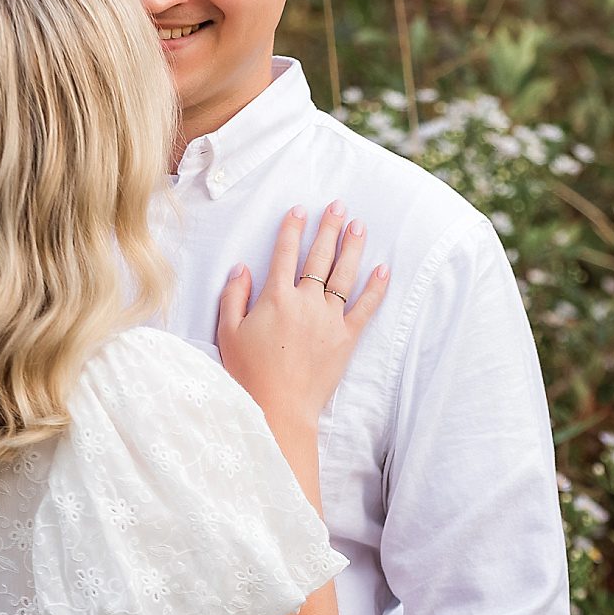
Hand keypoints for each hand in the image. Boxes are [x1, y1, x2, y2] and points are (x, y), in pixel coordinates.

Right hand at [217, 202, 387, 424]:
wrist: (279, 408)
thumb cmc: (249, 373)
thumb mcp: (229, 332)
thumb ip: (233, 296)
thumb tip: (242, 268)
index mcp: (275, 298)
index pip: (284, 253)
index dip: (292, 229)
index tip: (299, 210)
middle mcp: (305, 302)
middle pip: (319, 257)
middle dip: (328, 228)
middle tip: (338, 206)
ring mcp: (329, 319)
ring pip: (344, 275)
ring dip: (352, 247)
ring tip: (359, 225)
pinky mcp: (346, 338)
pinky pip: (365, 308)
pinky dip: (376, 289)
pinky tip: (384, 270)